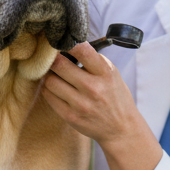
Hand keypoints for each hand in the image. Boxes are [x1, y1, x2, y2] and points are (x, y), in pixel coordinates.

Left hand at [43, 42, 161, 169]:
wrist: (121, 129)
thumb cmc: (115, 96)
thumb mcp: (112, 73)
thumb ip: (92, 60)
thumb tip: (67, 43)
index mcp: (105, 73)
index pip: (82, 50)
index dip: (67, 42)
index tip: (61, 40)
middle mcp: (93, 88)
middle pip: (59, 64)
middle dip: (52, 58)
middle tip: (51, 57)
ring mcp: (80, 104)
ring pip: (50, 80)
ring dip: (48, 74)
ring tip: (54, 73)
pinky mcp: (70, 116)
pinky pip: (48, 96)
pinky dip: (48, 88)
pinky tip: (55, 86)